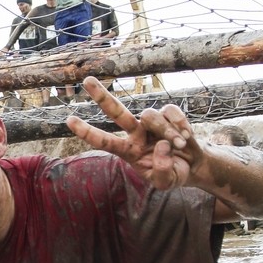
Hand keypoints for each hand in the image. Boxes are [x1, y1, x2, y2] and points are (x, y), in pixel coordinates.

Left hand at [66, 77, 202, 189]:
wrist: (193, 165)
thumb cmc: (173, 173)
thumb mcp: (166, 182)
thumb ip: (162, 171)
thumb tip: (161, 145)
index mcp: (128, 151)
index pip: (105, 141)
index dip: (87, 131)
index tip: (69, 120)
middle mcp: (135, 133)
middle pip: (116, 112)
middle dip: (101, 96)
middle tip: (86, 80)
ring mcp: (150, 122)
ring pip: (150, 116)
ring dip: (167, 131)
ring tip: (179, 145)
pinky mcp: (167, 114)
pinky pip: (170, 112)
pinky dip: (179, 124)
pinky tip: (186, 136)